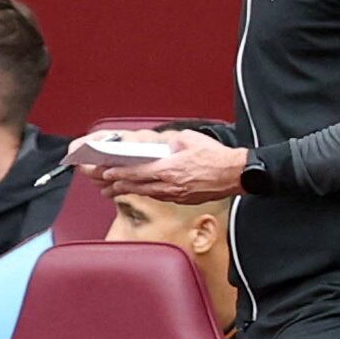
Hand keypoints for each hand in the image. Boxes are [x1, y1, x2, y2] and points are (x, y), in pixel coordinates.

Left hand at [77, 126, 245, 202]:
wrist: (234, 174)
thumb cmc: (216, 158)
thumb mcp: (190, 139)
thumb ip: (172, 142)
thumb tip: (164, 145)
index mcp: (169, 169)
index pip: (137, 173)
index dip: (119, 174)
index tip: (107, 173)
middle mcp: (169, 185)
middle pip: (137, 187)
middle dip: (118, 186)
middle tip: (104, 186)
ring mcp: (176, 195)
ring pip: (147, 193)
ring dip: (131, 191)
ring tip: (117, 190)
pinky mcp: (184, 199)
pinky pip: (160, 196)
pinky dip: (148, 192)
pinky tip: (144, 190)